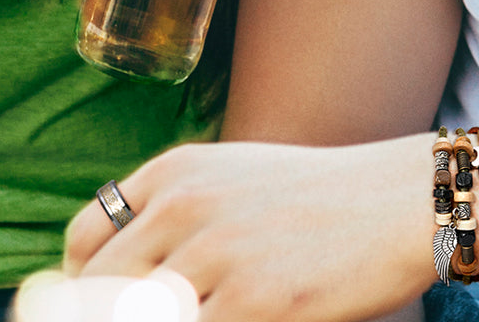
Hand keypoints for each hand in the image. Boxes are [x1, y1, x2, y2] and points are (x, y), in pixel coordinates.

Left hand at [64, 137, 429, 321]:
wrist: (398, 200)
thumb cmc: (316, 198)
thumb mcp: (232, 180)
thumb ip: (176, 214)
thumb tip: (120, 274)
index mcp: (174, 172)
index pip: (83, 240)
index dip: (80, 286)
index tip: (100, 308)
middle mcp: (184, 205)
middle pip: (96, 290)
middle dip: (106, 319)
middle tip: (145, 320)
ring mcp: (216, 254)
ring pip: (135, 318)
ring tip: (201, 315)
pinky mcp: (253, 301)